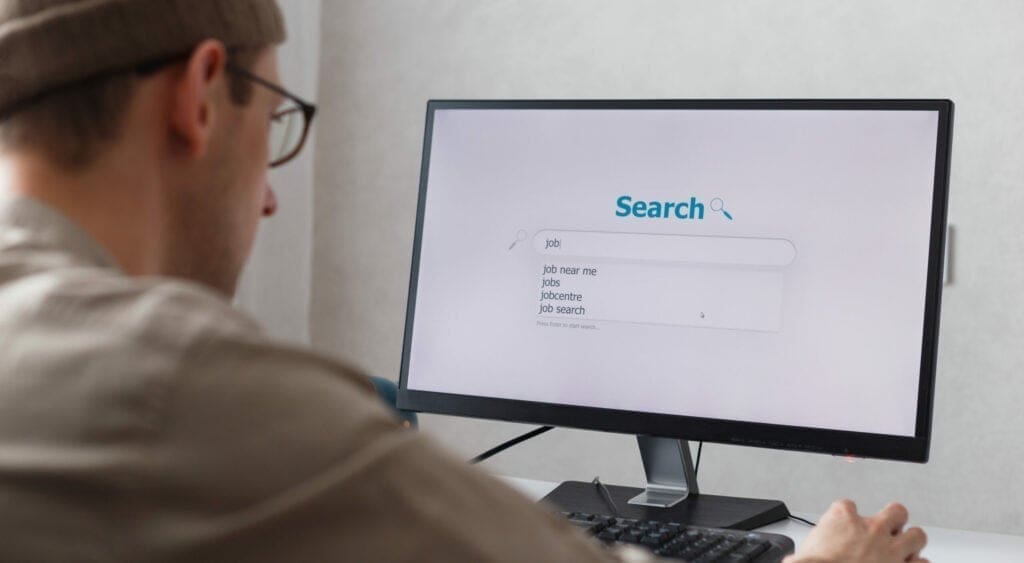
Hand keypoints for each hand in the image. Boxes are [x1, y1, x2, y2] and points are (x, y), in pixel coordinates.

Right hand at [783, 499, 927, 562]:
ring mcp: (890, 548)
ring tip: (905, 547)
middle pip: (895, 510)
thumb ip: (809, 550)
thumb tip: (795, 560)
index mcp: (843, 518)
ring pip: (917, 534)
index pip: (847, 505)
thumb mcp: (800, 554)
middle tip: (889, 528)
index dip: (847, 517)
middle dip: (894, 519)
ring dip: (912, 541)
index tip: (844, 528)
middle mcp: (871, 528)